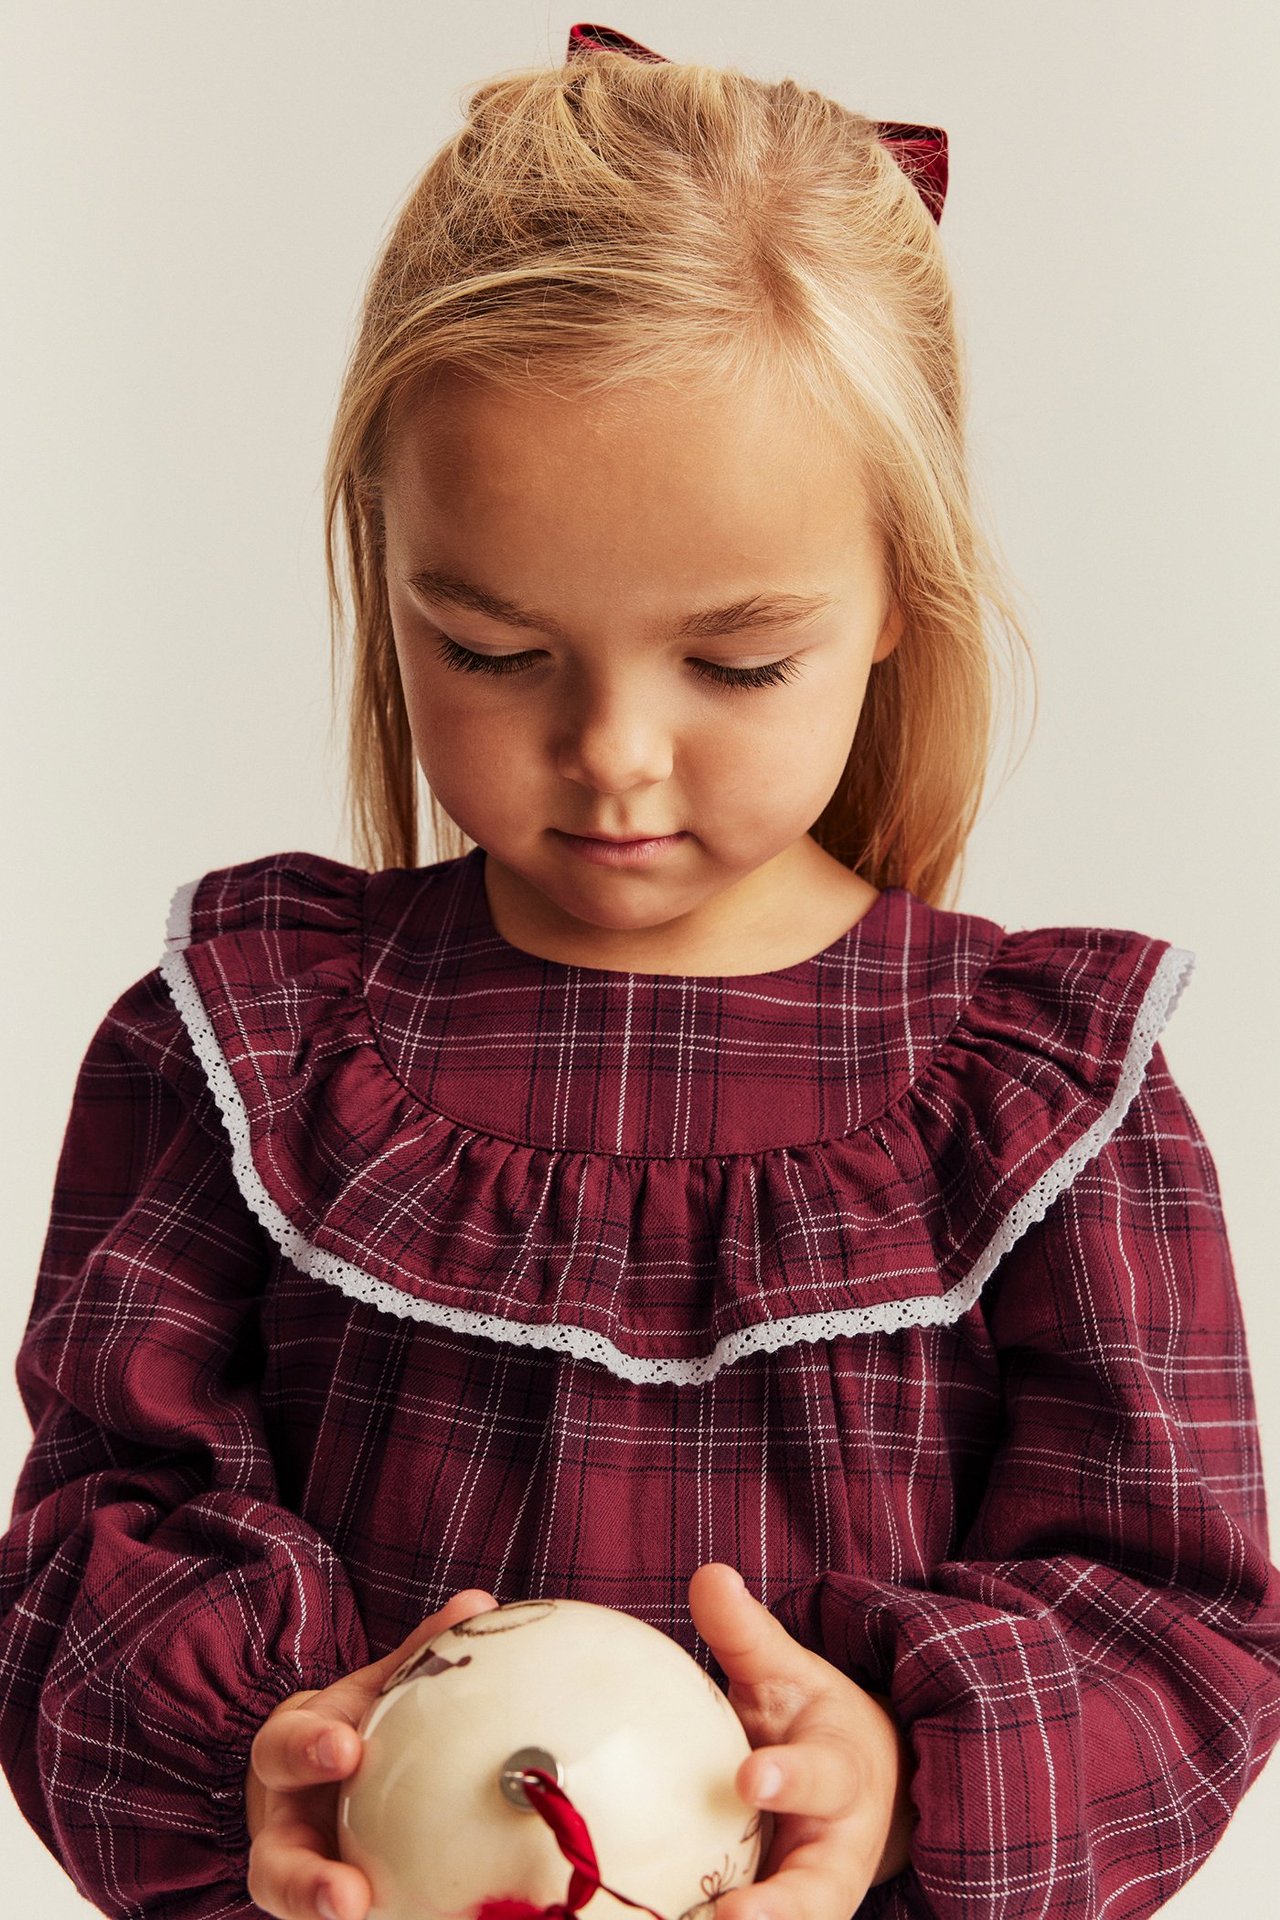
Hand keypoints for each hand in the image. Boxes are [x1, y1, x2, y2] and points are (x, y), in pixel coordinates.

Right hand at [244, 1588, 499, 1919]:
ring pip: (299, 1907)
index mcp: (287, 1760)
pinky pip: (358, 1919)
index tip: (346, 1749)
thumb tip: (481, 1604)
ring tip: (363, 1919)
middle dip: (305, 1882)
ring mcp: (302, 1878)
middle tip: (348, 1895)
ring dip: (327, 1916)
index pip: (284, 1751)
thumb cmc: (356, 1727)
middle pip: (276, 1867)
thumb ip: (420, 1653)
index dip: (309, 1751)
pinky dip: (389, 1918)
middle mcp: (284, 1831)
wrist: (320, 1778)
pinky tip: (432, 1917)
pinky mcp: (325, 1903)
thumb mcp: (375, 1689)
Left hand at [688, 1563, 917, 1919]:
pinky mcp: (786, 1918)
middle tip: (730, 1917)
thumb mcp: (788, 1673)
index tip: (749, 1778)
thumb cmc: (812, 1724)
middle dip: (779, 1908)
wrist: (867, 1791)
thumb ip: (747, 1634)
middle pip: (817, 1892)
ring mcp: (812, 1898)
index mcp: (841, 1775)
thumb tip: (708, 1575)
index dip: (788, 1779)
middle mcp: (834, 1850)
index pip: (821, 1776)